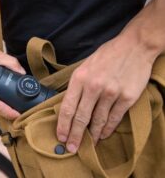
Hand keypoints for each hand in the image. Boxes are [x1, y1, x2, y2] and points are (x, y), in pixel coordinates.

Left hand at [56, 35, 156, 153]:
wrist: (134, 46)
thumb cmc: (107, 55)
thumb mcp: (84, 66)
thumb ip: (77, 86)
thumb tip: (70, 106)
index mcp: (79, 78)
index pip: (67, 108)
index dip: (63, 126)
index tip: (61, 137)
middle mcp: (93, 87)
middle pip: (81, 118)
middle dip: (75, 136)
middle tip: (71, 149)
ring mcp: (111, 92)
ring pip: (98, 121)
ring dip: (92, 135)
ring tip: (87, 145)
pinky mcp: (127, 97)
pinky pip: (114, 118)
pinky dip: (108, 129)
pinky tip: (103, 135)